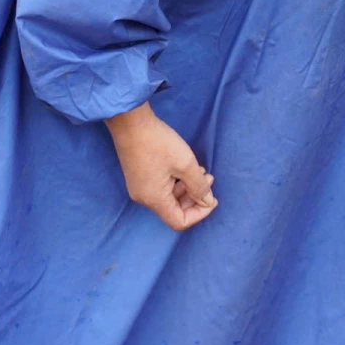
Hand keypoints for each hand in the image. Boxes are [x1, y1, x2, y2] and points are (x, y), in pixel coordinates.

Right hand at [105, 103, 217, 230]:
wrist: (130, 123)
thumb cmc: (159, 143)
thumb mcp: (186, 164)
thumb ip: (199, 186)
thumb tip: (207, 201)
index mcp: (154, 199)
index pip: (179, 222)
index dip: (199, 213)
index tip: (213, 198)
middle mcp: (145, 198)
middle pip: (175, 210)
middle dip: (196, 198)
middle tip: (210, 178)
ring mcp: (140, 188)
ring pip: (170, 198)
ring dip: (188, 187)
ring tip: (201, 170)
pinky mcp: (139, 177)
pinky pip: (162, 188)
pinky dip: (177, 181)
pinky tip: (187, 167)